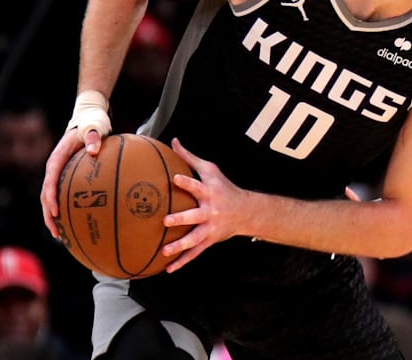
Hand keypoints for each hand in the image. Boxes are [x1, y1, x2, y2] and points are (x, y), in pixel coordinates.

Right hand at [40, 127, 101, 237]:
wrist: (88, 118)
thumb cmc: (92, 123)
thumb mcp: (95, 126)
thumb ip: (94, 136)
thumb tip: (94, 150)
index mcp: (57, 158)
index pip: (50, 180)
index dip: (51, 197)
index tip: (55, 212)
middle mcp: (54, 167)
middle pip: (46, 194)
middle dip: (48, 214)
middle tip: (56, 232)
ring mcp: (58, 173)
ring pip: (49, 198)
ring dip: (51, 216)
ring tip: (59, 234)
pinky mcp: (64, 176)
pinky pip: (60, 195)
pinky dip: (61, 209)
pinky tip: (70, 223)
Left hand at [161, 138, 251, 271]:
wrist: (247, 211)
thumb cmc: (224, 187)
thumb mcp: (211, 170)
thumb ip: (190, 158)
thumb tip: (173, 141)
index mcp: (210, 193)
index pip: (198, 186)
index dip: (187, 182)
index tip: (175, 178)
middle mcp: (211, 211)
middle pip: (195, 215)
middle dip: (182, 219)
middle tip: (166, 221)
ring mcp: (210, 228)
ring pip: (195, 238)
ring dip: (180, 246)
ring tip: (165, 251)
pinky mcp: (210, 240)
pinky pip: (195, 253)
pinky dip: (183, 261)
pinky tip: (168, 269)